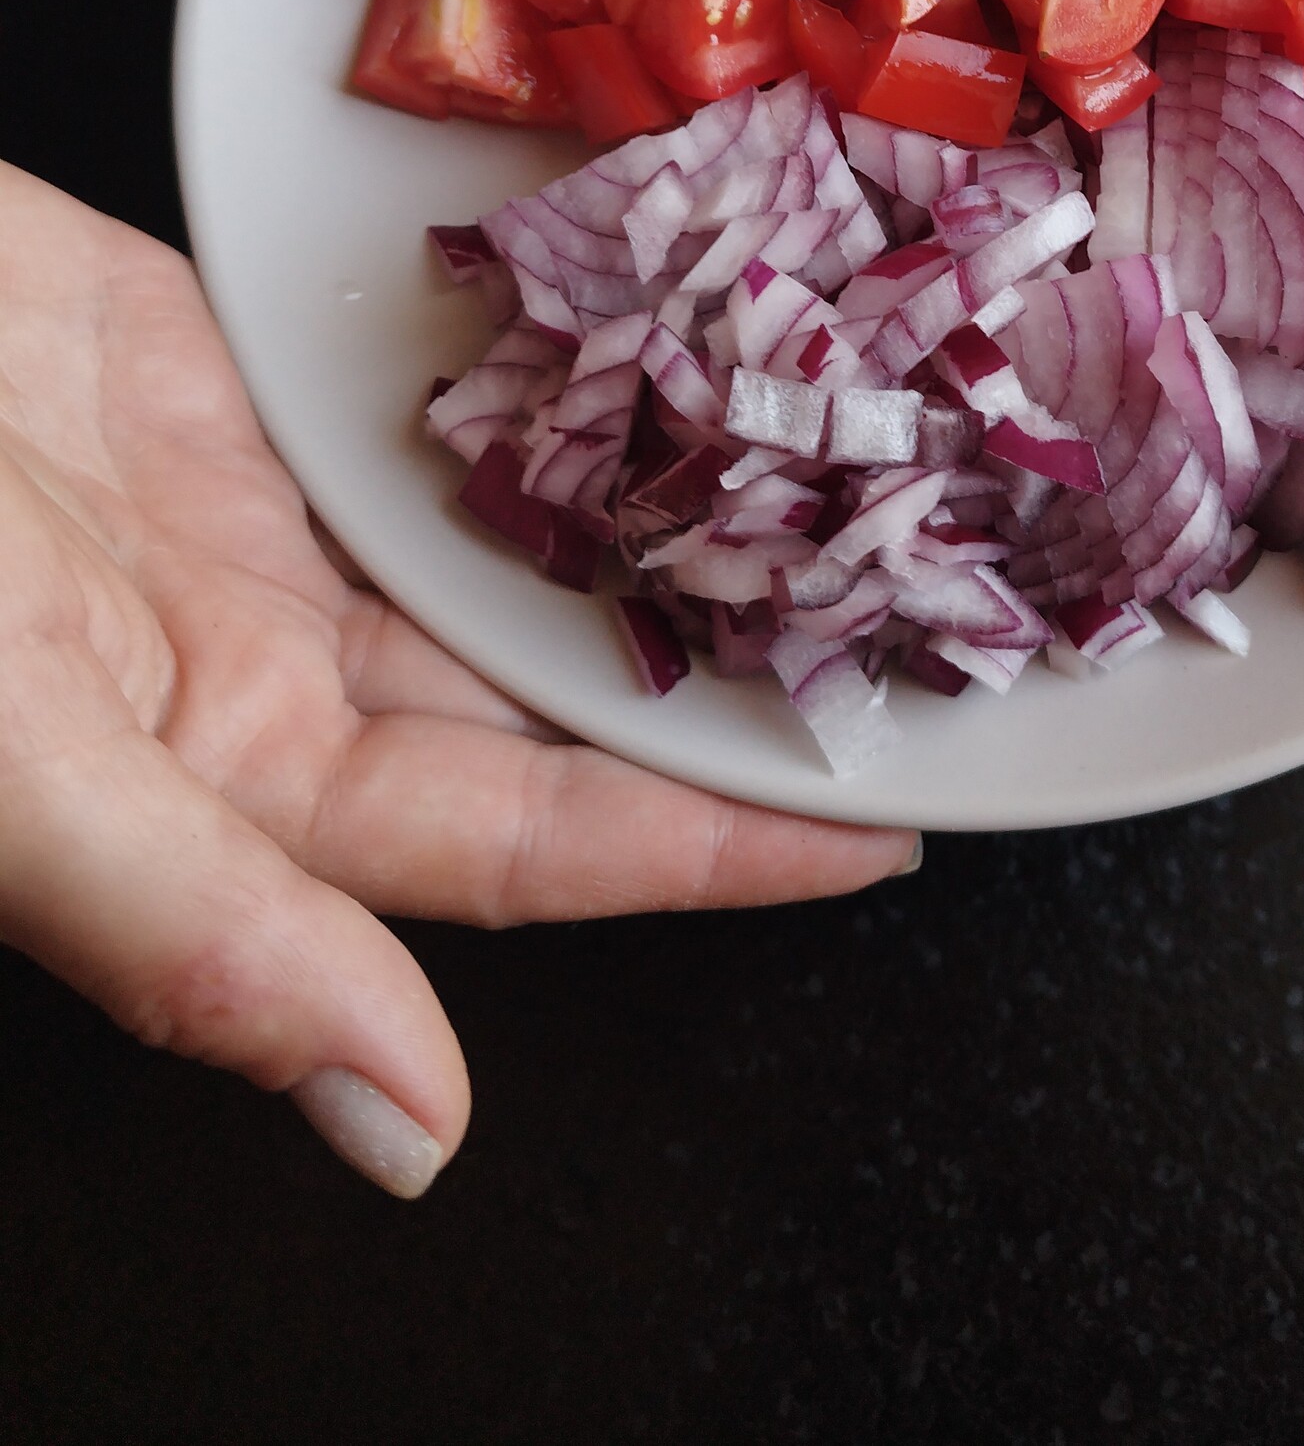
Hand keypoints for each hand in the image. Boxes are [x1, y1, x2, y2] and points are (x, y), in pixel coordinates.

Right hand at [0, 165, 913, 1195]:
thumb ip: (195, 933)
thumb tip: (405, 1127)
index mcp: (215, 790)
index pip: (524, 850)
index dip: (707, 851)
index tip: (883, 837)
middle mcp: (250, 665)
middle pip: (542, 704)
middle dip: (720, 692)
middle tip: (917, 646)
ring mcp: (242, 511)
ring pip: (498, 552)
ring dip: (652, 541)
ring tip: (834, 513)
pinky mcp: (220, 370)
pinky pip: (427, 405)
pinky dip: (542, 397)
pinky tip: (660, 367)